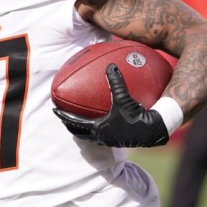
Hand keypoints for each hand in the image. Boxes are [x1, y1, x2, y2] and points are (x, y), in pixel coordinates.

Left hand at [53, 64, 169, 147]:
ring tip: (79, 121)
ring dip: (82, 129)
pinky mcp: (118, 141)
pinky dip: (96, 129)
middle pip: (78, 132)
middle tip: (62, 116)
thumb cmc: (137, 116)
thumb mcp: (124, 97)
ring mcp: (109, 141)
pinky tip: (102, 121)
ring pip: (89, 136)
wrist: (153, 131)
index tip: (54, 110)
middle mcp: (101, 137)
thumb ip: (116, 81)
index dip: (63, 115)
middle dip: (69, 124)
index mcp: (98, 128)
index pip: (74, 122)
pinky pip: (101, 135)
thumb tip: (110, 65)